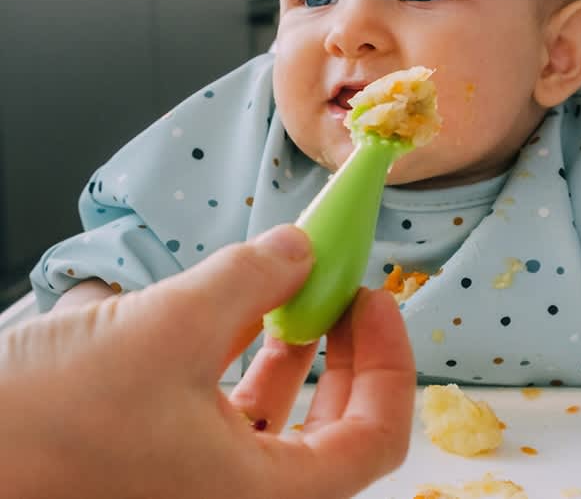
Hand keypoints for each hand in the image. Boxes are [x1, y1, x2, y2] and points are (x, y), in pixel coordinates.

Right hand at [0, 225, 415, 498]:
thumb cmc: (47, 421)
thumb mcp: (167, 329)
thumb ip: (249, 280)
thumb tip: (301, 248)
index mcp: (262, 495)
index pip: (375, 441)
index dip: (391, 365)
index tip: (375, 301)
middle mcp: (242, 497)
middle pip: (338, 429)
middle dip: (349, 354)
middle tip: (346, 293)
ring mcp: (204, 479)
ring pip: (283, 417)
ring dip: (299, 349)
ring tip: (301, 289)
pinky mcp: (169, 455)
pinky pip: (232, 408)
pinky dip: (248, 356)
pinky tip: (244, 309)